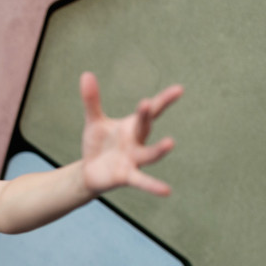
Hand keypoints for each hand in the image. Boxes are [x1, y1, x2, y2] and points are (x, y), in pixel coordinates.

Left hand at [79, 72, 182, 195]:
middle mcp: (137, 142)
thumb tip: (86, 74)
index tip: (179, 89)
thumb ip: (92, 100)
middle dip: (147, 115)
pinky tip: (167, 191)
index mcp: (132, 126)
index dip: (164, 100)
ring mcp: (134, 159)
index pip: (151, 111)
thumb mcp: (94, 121)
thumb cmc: (98, 145)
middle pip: (145, 127)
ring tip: (171, 142)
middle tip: (149, 103)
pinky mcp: (126, 176)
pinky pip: (141, 181)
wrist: (89, 172)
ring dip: (159, 149)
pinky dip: (153, 185)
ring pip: (149, 154)